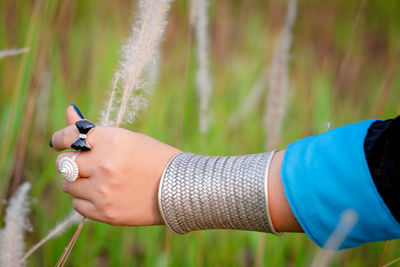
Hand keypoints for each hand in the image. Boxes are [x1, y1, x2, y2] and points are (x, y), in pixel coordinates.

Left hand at [51, 105, 180, 225]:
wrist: (180, 187)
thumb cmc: (154, 158)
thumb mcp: (127, 139)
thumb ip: (93, 131)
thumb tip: (68, 110)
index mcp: (111, 140)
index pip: (69, 136)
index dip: (60, 139)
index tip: (59, 143)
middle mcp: (104, 164)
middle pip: (64, 163)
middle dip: (70, 162)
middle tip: (83, 165)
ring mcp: (103, 190)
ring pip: (68, 186)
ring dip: (78, 182)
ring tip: (98, 181)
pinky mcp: (105, 212)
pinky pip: (77, 205)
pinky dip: (85, 200)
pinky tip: (102, 195)